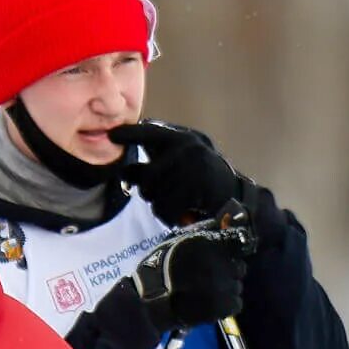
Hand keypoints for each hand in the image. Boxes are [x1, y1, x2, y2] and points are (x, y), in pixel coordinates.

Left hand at [109, 121, 243, 225]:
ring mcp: (192, 165)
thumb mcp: (180, 167)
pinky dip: (169, 216)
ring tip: (178, 204)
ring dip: (161, 206)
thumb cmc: (202, 182)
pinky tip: (183, 214)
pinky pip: (165, 207)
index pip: (150, 132)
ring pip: (153, 194)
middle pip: (146, 175)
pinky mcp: (196, 186)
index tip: (112, 136)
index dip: (130, 134)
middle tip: (165, 196)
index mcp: (183, 138)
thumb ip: (154, 165)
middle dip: (149, 192)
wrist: (237, 200)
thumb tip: (124, 172)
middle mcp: (187, 146)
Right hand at [128, 229, 247, 332]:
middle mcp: (223, 264)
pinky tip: (212, 302)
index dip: (234, 249)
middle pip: (241, 266)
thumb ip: (202, 230)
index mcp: (212, 244)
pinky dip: (227, 304)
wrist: (152, 299)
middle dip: (230, 270)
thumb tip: (221, 223)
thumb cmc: (161, 266)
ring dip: (227, 287)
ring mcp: (226, 286)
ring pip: (238, 285)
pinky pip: (236, 303)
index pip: (239, 241)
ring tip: (209, 291)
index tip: (227, 254)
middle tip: (213, 275)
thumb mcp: (178, 239)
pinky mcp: (224, 306)